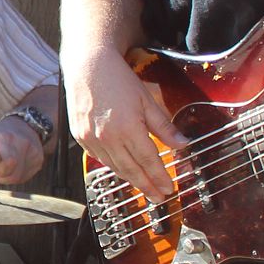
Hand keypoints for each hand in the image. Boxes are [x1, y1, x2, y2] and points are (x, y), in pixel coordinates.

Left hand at [0, 119, 45, 186]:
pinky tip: (14, 165)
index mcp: (7, 138)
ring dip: (9, 176)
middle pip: (13, 176)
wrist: (25, 124)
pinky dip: (17, 174)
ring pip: (19, 178)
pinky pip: (25, 176)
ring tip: (5, 164)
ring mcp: (34, 154)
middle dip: (2, 176)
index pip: (9, 161)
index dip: (0, 171)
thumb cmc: (1, 133)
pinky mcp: (39, 160)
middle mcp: (24, 145)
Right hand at [68, 47, 181, 202]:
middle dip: (147, 185)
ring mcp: (91, 139)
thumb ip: (164, 126)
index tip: (169, 189)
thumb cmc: (118, 80)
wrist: (88, 66)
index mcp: (128, 129)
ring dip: (131, 179)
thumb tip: (182, 144)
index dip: (160, 177)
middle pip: (131, 170)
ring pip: (115, 167)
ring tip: (144, 187)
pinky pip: (100, 158)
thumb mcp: (147, 101)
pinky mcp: (80, 137)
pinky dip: (113, 166)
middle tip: (158, 197)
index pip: (149, 161)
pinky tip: (123, 170)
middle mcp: (108, 138)